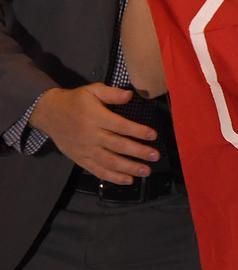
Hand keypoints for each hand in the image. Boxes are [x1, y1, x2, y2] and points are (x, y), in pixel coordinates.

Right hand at [29, 84, 158, 183]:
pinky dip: (113, 177)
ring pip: (109, 161)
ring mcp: (85, 150)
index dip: (138, 131)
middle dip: (138, 152)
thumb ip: (112, 93)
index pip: (120, 126)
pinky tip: (128, 180)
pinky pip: (97, 170)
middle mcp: (91, 135)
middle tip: (155, 156)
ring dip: (129, 168)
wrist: (49, 114)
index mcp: (96, 118)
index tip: (153, 135)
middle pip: (117, 146)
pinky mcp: (80, 159)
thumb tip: (130, 95)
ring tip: (146, 171)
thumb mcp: (92, 90)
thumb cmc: (75, 101)